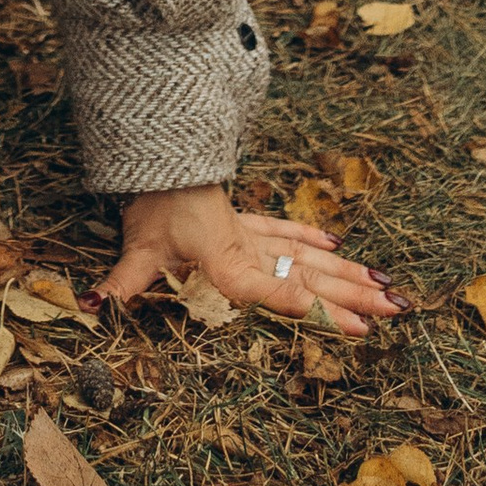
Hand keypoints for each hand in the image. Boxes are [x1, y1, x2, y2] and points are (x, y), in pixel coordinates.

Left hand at [96, 184, 402, 331]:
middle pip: (309, 276)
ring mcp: (254, 235)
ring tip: (389, 289)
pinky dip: (313, 239)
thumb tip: (90, 308)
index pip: (271, 289)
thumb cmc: (149, 207)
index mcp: (227, 263)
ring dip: (350, 274)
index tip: (349, 325)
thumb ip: (121, 284)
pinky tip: (339, 245)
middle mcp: (250, 251)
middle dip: (353, 297)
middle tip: (396, 312)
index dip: (308, 308)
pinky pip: (288, 232)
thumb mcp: (136, 249)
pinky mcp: (248, 222)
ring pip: (311, 257)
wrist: (156, 159)